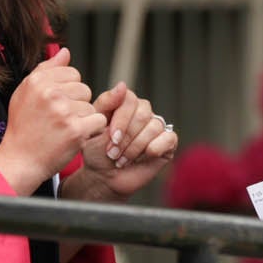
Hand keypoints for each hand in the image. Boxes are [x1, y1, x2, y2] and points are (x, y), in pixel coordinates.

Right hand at [0, 48, 108, 195]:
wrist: (20, 160)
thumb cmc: (23, 128)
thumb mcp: (25, 93)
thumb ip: (46, 70)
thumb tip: (65, 52)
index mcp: (37, 81)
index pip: (72, 73)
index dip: (68, 90)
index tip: (56, 104)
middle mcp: (50, 93)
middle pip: (84, 89)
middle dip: (77, 104)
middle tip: (59, 119)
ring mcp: (64, 112)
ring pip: (91, 106)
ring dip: (83, 119)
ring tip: (64, 129)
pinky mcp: (76, 130)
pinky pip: (99, 121)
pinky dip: (91, 130)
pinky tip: (75, 136)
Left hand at [77, 83, 179, 197]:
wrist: (104, 177)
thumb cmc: (96, 152)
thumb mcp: (94, 126)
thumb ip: (106, 104)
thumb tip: (123, 85)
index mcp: (125, 104)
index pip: (130, 99)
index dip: (122, 119)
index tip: (112, 138)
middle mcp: (143, 112)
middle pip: (143, 113)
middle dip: (127, 137)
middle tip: (113, 153)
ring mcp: (156, 127)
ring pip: (154, 127)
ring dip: (136, 148)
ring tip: (122, 160)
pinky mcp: (167, 143)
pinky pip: (169, 138)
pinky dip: (154, 149)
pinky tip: (142, 159)